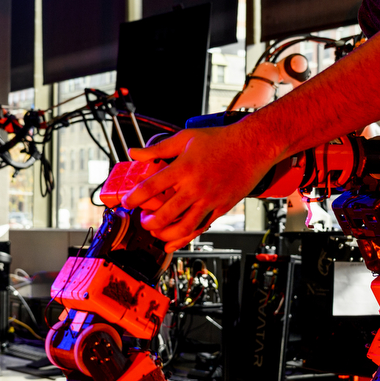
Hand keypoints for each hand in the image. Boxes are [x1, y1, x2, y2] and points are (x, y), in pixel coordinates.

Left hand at [121, 122, 280, 248]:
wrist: (253, 146)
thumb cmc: (220, 140)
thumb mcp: (185, 138)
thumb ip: (158, 148)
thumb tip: (134, 152)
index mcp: (184, 168)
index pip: (151, 187)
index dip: (134, 198)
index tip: (126, 203)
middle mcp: (195, 187)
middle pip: (164, 214)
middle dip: (148, 221)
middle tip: (143, 219)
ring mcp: (209, 200)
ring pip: (182, 227)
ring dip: (164, 233)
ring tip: (155, 230)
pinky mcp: (221, 208)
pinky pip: (200, 229)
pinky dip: (184, 239)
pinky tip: (172, 242)